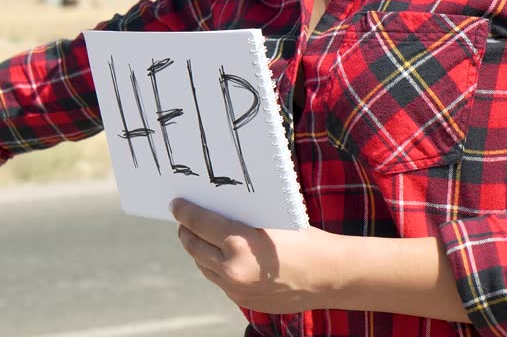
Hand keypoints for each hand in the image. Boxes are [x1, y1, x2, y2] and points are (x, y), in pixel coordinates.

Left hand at [171, 198, 344, 314]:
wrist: (330, 276)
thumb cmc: (304, 239)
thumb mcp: (269, 219)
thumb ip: (238, 218)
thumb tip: (212, 207)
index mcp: (239, 243)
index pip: (198, 223)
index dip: (184, 211)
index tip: (176, 204)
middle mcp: (233, 270)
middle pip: (193, 246)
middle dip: (186, 230)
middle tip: (184, 219)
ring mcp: (236, 290)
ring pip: (203, 265)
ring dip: (197, 249)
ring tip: (198, 235)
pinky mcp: (243, 302)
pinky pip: (219, 280)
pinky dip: (215, 266)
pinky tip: (219, 255)